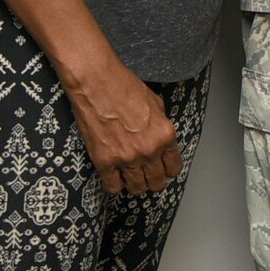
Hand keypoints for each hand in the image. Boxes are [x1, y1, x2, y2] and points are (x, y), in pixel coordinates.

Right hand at [64, 59, 183, 194]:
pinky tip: (115, 177)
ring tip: (133, 178)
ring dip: (137, 185)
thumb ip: (160, 124)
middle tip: (149, 175)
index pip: (174, 167)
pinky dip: (115, 185)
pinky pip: (113, 187)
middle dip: (155, 180)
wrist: (96, 82)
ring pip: (138, 188)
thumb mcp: (155, 102)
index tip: (165, 169)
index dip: (170, 169)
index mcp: (164, 135)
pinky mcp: (104, 161)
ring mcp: (126, 158)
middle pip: (157, 182)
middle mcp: (148, 150)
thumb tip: (160, 136)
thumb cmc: (123, 86)